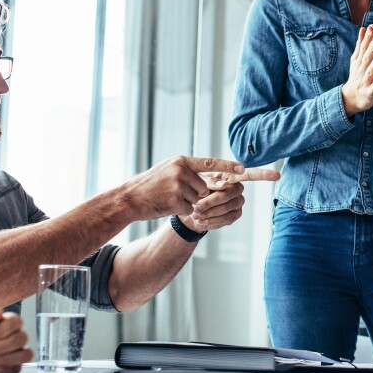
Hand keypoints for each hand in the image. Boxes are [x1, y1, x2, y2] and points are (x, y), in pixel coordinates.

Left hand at [0, 311, 31, 372]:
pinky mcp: (14, 368)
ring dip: (5, 357)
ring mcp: (16, 354)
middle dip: (2, 344)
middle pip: (22, 338)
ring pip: (26, 354)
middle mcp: (15, 337)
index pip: (16, 321)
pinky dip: (2, 369)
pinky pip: (17, 368)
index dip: (2, 328)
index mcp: (6, 324)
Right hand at [122, 156, 244, 220]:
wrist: (130, 199)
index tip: (242, 169)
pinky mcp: (175, 201)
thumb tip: (213, 179)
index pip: (210, 163)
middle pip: (204, 187)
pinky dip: (180, 211)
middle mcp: (182, 171)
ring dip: (187, 202)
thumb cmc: (150, 185)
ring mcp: (178, 186)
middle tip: (174, 192)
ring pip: (197, 200)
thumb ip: (188, 171)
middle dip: (195, 194)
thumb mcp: (168, 170)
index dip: (228, 166)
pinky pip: (189, 209)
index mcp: (181, 161)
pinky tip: (166, 205)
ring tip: (168, 197)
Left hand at [182, 167, 280, 232]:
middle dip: (213, 200)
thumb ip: (209, 182)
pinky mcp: (235, 215)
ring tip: (195, 214)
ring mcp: (238, 202)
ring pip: (228, 207)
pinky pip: (227, 218)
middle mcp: (237, 188)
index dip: (263, 175)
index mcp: (230, 176)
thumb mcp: (196, 183)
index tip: (277, 176)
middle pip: (231, 192)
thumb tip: (223, 184)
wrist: (189, 210)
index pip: (249, 174)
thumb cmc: (193, 191)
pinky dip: (212, 220)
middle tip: (196, 207)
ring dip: (210, 212)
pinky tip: (202, 221)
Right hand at [340, 25, 372, 116]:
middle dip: (371, 49)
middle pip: (367, 58)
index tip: (371, 27)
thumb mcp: (357, 58)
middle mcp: (361, 70)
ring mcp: (365, 81)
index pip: (364, 48)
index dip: (367, 38)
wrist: (351, 97)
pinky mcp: (369, 92)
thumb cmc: (357, 75)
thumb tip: (363, 28)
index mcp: (359, 62)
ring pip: (370, 72)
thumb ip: (361, 44)